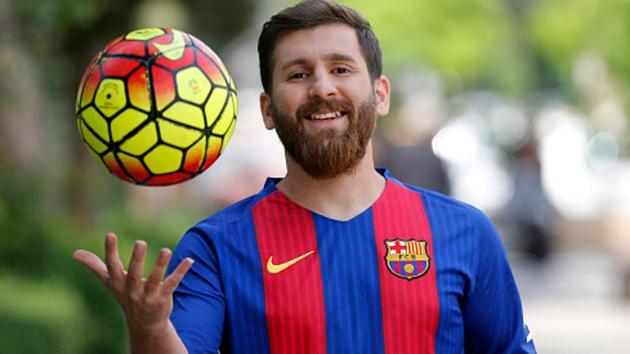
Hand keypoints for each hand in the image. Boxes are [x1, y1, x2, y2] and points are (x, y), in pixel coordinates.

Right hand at [73, 233, 193, 334]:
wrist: (143, 323)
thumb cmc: (125, 296)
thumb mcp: (109, 282)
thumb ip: (95, 266)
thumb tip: (75, 253)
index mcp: (118, 283)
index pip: (112, 266)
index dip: (110, 251)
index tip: (110, 234)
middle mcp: (132, 290)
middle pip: (134, 274)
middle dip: (137, 259)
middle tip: (140, 242)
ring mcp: (148, 295)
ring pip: (155, 279)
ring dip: (161, 264)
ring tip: (166, 250)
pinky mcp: (163, 298)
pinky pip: (173, 283)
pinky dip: (181, 272)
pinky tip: (190, 260)